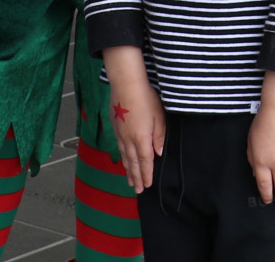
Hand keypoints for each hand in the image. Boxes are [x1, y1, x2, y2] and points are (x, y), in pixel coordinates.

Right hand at [100, 48, 165, 193]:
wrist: (126, 84)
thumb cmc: (146, 98)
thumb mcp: (159, 117)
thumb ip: (159, 136)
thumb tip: (158, 153)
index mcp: (142, 138)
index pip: (145, 162)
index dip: (146, 175)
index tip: (147, 185)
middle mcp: (129, 139)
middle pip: (133, 163)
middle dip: (136, 177)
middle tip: (138, 190)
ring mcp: (120, 133)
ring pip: (125, 156)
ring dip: (128, 170)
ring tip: (130, 180)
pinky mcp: (115, 127)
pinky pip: (119, 147)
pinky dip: (122, 157)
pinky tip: (123, 159)